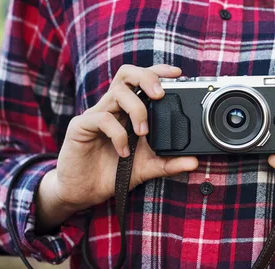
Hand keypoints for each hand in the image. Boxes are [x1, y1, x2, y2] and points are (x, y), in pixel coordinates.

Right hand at [52, 64, 198, 211]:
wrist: (83, 191)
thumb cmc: (112, 173)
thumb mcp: (146, 168)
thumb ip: (169, 163)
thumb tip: (194, 162)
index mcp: (127, 111)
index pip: (140, 80)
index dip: (157, 71)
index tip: (177, 73)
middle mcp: (112, 108)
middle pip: (126, 74)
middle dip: (146, 77)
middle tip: (160, 95)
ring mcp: (95, 115)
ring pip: (117, 92)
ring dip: (136, 109)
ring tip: (144, 133)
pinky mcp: (81, 127)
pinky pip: (102, 119)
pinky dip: (118, 134)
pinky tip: (124, 152)